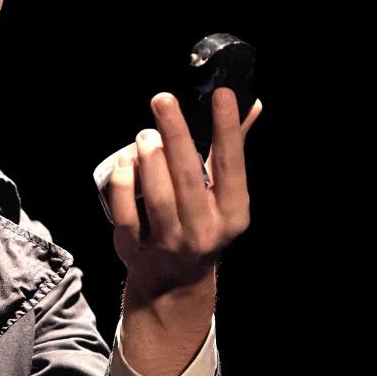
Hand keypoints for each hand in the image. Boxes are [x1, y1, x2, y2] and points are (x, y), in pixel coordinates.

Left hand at [105, 87, 262, 297]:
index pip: (232, 165)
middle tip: (163, 100)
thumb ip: (232, 149)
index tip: (222, 94)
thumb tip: (252, 104)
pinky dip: (124, 184)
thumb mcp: (224, 194)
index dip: (227, 129)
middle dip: (176, 135)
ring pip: (159, 196)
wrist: (175, 281)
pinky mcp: (135, 249)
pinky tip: (125, 161)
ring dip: (149, 158)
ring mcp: (169, 242)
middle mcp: (204, 229)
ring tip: (145, 134)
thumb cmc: (202, 222)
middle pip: (189, 178)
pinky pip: (127, 213)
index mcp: (232, 212)